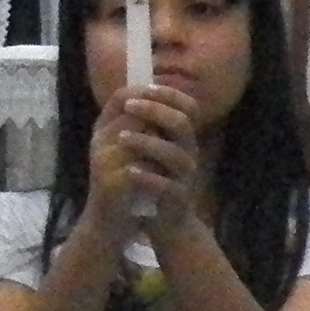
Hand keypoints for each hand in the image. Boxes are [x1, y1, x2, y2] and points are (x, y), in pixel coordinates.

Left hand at [90, 82, 202, 236]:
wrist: (162, 221)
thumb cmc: (150, 178)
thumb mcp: (140, 148)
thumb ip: (136, 123)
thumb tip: (125, 91)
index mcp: (180, 138)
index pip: (187, 108)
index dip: (169, 95)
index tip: (143, 89)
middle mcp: (188, 153)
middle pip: (182, 125)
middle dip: (156, 111)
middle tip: (129, 106)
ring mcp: (185, 177)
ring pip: (176, 155)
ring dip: (148, 143)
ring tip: (122, 138)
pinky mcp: (177, 200)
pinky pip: (168, 186)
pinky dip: (149, 177)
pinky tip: (130, 171)